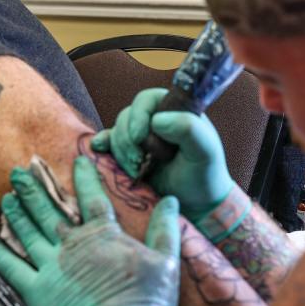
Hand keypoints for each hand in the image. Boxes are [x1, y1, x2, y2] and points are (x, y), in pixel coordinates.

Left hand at [0, 156, 179, 305]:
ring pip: (28, 234)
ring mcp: (51, 267)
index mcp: (102, 236)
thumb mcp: (164, 262)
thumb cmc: (144, 303)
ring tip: (6, 197)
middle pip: (49, 211)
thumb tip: (171, 199)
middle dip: (33, 189)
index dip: (84, 177)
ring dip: (16, 214)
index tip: (76, 159)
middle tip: (18, 170)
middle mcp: (72, 245)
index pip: (92, 198)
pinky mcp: (36, 291)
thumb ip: (165, 229)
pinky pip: (12, 270)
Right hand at [91, 88, 234, 223]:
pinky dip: (102, 146)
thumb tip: (156, 120)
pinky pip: (106, 142)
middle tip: (140, 161)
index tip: (139, 138)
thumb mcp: (205, 150)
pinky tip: (99, 151)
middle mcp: (154, 120)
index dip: (138, 116)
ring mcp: (138, 137)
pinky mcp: (126, 153)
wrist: (195, 205)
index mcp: (173, 111)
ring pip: (116, 131)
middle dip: (128, 139)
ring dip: (121, 151)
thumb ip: (188, 129)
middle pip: (127, 117)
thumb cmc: (203, 174)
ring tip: (136, 169)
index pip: (146, 100)